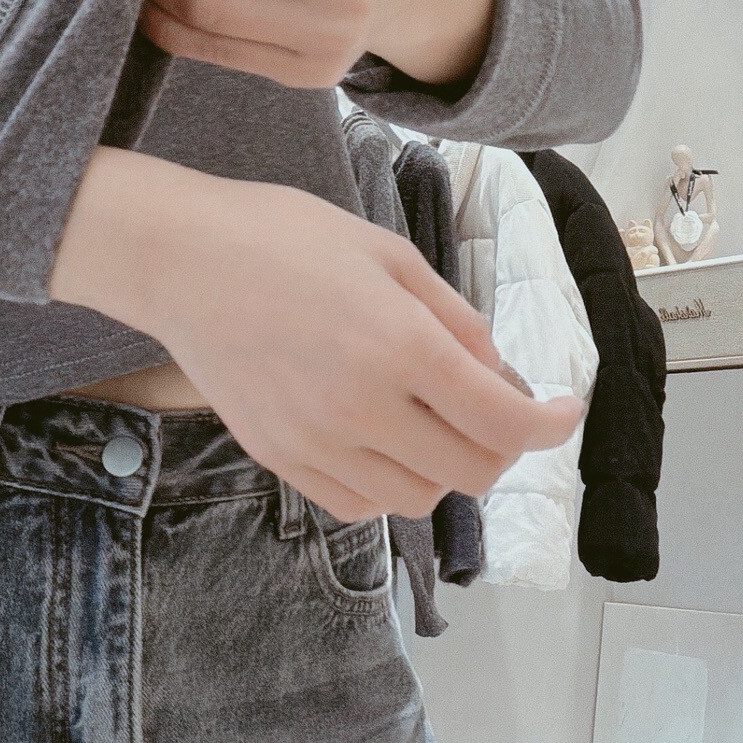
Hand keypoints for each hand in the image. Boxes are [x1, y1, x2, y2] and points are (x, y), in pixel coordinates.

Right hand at [50, 148, 583, 522]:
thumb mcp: (389, 254)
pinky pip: (358, 505)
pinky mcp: (280, 458)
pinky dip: (389, 486)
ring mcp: (317, 442)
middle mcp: (362, 407)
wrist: (180, 261)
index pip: (504, 421)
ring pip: (417, 498)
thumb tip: (496, 375)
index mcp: (400, 345)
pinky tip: (384, 443)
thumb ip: (454, 321)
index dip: (551, 424)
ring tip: (433, 423)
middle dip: (501, 446)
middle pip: (470, 472)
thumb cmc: (283, 237)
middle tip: (496, 411)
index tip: (562, 409)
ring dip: (445, 469)